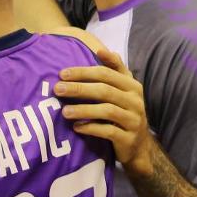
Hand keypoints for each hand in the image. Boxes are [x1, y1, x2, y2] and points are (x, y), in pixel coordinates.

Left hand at [55, 48, 155, 173]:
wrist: (139, 146)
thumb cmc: (125, 113)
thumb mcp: (124, 90)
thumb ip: (115, 70)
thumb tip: (102, 49)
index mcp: (132, 85)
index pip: (106, 73)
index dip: (83, 72)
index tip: (62, 73)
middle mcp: (135, 101)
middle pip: (105, 90)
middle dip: (79, 88)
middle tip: (58, 89)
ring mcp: (133, 120)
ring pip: (107, 110)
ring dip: (83, 109)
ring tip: (64, 111)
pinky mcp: (128, 139)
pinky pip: (108, 131)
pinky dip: (91, 128)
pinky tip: (77, 127)